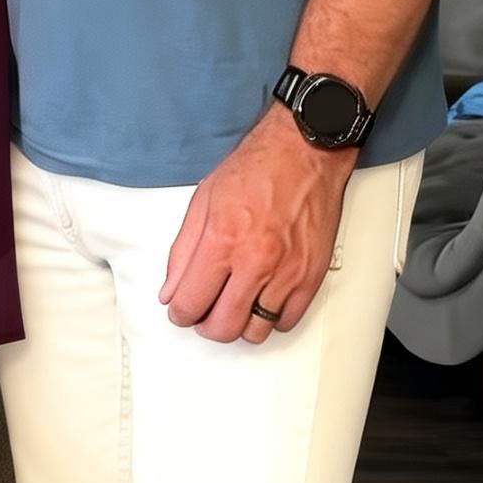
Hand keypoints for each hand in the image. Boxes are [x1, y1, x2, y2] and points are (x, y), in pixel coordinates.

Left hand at [160, 105, 353, 344]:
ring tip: (234, 305)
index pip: (190, 303)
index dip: (179, 313)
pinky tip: (263, 300)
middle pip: (222, 327)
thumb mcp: (203, 201)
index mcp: (222, 240)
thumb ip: (183, 252)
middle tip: (204, 312)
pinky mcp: (311, 275)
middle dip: (206, 325)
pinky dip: (271, 318)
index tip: (180, 310)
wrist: (304, 151)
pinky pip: (287, 321)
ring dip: (240, 324)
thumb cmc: (258, 168)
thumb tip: (172, 289)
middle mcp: (255, 260)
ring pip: (256, 331)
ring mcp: (286, 271)